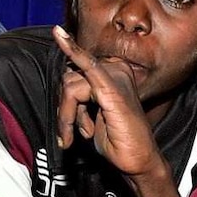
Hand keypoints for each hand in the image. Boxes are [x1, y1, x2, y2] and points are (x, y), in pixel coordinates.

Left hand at [53, 25, 161, 179]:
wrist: (138, 160)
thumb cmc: (118, 140)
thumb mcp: (93, 115)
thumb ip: (79, 97)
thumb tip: (63, 82)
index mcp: (113, 72)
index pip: (75, 73)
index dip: (66, 101)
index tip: (66, 125)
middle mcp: (116, 68)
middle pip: (69, 78)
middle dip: (65, 111)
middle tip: (70, 136)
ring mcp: (116, 75)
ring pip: (69, 86)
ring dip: (66, 116)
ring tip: (76, 136)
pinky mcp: (111, 86)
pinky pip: (85, 65)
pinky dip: (70, 50)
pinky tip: (58, 36)